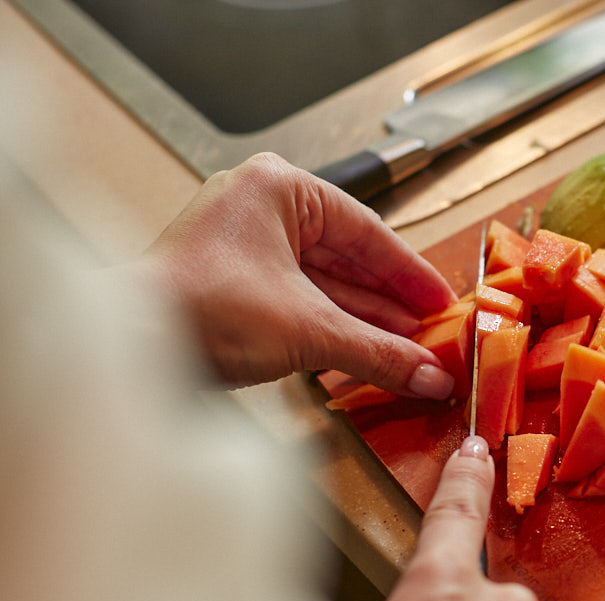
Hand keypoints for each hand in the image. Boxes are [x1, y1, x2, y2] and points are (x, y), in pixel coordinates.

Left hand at [129, 153, 459, 397]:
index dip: (410, 273)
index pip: (367, 230)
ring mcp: (242, 246)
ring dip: (364, 320)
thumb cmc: (196, 308)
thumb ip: (379, 352)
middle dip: (390, 302)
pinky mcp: (231, 284)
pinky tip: (364, 353)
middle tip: (430, 330)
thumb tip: (429, 374)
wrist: (129, 348)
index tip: (441, 301)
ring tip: (407, 349)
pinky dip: (331, 327)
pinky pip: (298, 300)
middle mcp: (258, 208)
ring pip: (323, 283)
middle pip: (347, 257)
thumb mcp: (310, 330)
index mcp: (277, 189)